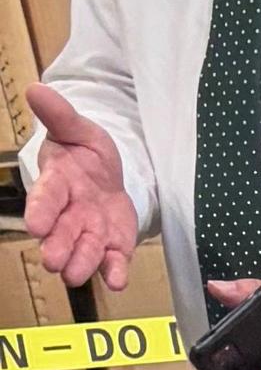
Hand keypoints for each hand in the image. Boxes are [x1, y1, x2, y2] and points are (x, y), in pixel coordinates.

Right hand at [22, 82, 137, 291]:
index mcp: (57, 183)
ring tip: (76, 274)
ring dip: (81, 263)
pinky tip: (116, 280)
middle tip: (52, 260)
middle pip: (60, 233)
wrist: (106, 174)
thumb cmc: (84, 152)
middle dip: (56, 246)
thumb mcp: (77, 129)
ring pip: (83, 252)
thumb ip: (60, 115)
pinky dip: (113, 272)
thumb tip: (36, 88)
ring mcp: (90, 232)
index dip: (40, 210)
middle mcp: (69, 214)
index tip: (35, 224)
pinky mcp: (112, 245)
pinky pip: (111, 261)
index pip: (45, 198)